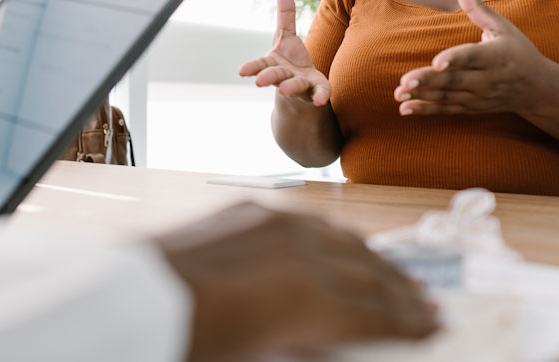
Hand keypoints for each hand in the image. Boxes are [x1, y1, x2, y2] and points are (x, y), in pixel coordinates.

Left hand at [155, 202, 437, 361]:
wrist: (124, 299)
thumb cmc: (188, 344)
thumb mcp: (258, 359)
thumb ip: (311, 348)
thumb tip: (339, 345)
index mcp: (312, 301)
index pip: (378, 314)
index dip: (410, 324)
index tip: (434, 330)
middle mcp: (302, 253)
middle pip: (369, 274)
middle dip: (400, 293)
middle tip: (428, 308)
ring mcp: (276, 224)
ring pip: (343, 240)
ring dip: (373, 261)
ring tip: (395, 279)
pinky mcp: (249, 211)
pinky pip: (308, 222)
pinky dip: (334, 239)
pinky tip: (342, 249)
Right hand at [239, 0, 331, 105]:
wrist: (301, 90)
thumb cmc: (290, 59)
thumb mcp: (286, 35)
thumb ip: (285, 13)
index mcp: (274, 63)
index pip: (261, 64)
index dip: (253, 67)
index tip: (242, 72)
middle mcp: (284, 76)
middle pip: (275, 75)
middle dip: (268, 77)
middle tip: (259, 81)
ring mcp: (300, 85)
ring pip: (294, 85)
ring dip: (289, 87)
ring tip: (284, 89)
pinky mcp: (316, 91)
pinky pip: (319, 93)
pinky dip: (320, 96)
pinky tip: (321, 100)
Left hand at [394, 0, 551, 115]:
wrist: (537, 89)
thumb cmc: (518, 51)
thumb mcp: (503, 27)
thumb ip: (478, 8)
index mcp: (495, 56)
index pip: (472, 57)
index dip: (454, 59)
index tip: (436, 62)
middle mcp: (486, 79)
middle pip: (454, 80)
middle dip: (429, 81)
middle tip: (404, 80)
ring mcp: (478, 96)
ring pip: (447, 97)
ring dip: (421, 96)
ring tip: (398, 93)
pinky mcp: (471, 107)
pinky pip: (446, 109)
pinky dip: (426, 110)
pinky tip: (405, 109)